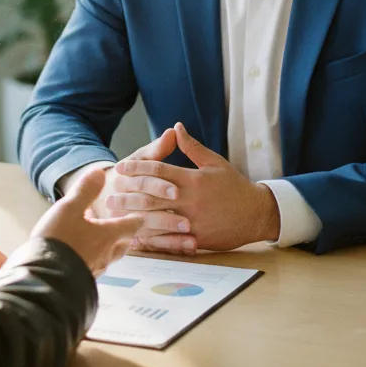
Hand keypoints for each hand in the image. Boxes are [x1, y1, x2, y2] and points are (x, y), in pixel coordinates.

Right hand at [31, 167, 143, 275]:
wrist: (45, 279)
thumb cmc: (60, 240)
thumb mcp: (69, 209)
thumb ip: (85, 191)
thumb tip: (100, 172)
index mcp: (108, 235)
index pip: (131, 225)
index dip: (136, 218)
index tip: (140, 214)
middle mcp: (106, 254)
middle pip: (123, 244)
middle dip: (123, 234)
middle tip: (120, 226)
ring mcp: (95, 270)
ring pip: (108, 256)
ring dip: (106, 246)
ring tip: (96, 238)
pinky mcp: (82, 281)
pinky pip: (93, 266)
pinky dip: (92, 257)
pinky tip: (80, 255)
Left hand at [105, 123, 279, 253]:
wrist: (257, 214)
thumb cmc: (234, 185)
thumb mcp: (214, 162)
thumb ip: (192, 147)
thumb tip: (176, 127)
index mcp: (192, 179)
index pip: (158, 170)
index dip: (136, 168)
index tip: (119, 168)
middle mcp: (190, 200)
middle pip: (152, 196)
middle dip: (128, 195)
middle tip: (108, 196)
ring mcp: (193, 221)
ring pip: (157, 219)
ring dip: (133, 217)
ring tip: (115, 217)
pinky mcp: (196, 239)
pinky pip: (169, 239)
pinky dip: (150, 238)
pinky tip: (135, 238)